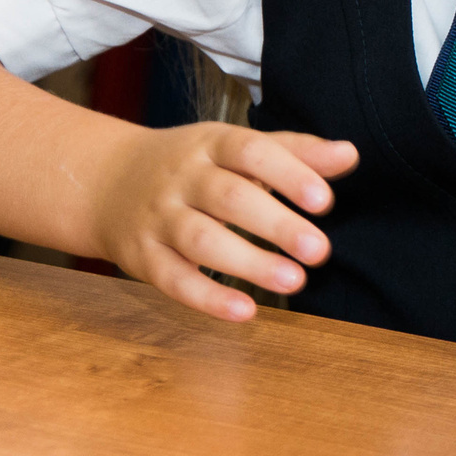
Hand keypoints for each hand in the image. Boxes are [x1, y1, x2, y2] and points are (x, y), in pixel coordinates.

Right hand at [88, 124, 358, 322]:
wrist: (105, 182)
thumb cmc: (195, 166)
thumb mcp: (238, 147)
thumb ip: (296, 153)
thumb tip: (350, 155)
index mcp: (212, 145)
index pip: (252, 152)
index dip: (288, 175)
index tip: (325, 201)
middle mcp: (182, 179)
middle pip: (228, 199)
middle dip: (276, 225)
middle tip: (320, 251)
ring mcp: (159, 218)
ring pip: (201, 241)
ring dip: (248, 263)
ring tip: (295, 281)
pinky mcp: (142, 258)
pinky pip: (173, 279)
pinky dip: (207, 298)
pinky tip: (246, 310)